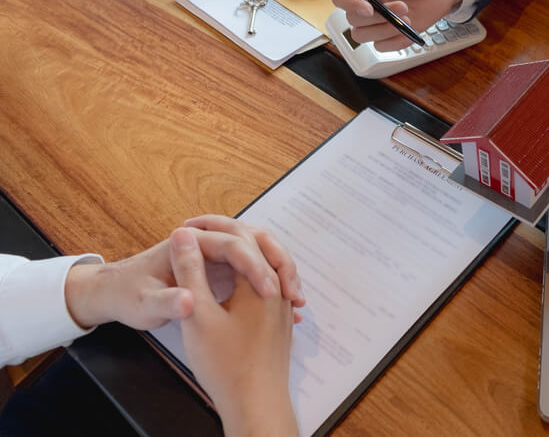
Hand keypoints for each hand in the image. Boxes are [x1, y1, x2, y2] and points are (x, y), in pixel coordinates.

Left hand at [65, 217, 304, 329]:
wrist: (117, 293)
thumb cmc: (128, 295)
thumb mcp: (144, 305)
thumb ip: (166, 302)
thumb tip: (189, 300)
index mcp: (194, 242)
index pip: (235, 245)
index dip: (256, 267)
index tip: (270, 294)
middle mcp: (210, 242)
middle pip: (258, 242)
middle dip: (280, 265)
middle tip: (292, 295)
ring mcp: (219, 255)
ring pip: (263, 254)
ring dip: (282, 274)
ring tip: (295, 303)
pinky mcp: (223, 269)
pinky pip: (258, 270)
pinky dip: (275, 285)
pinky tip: (287, 309)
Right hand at [170, 229, 297, 436]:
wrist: (255, 405)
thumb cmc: (225, 364)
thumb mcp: (197, 313)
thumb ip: (190, 270)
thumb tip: (183, 235)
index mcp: (261, 280)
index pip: (239, 238)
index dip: (209, 229)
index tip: (185, 226)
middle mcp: (278, 289)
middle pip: (259, 247)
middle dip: (230, 235)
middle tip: (198, 229)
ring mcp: (281, 306)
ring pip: (266, 266)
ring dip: (242, 255)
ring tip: (211, 252)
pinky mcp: (279, 322)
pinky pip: (268, 286)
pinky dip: (250, 275)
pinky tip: (231, 285)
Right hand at [332, 0, 463, 50]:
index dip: (350, 5)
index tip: (368, 7)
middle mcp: (366, 4)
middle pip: (352, 20)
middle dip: (378, 17)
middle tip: (401, 7)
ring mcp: (378, 21)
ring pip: (363, 36)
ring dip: (385, 30)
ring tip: (407, 17)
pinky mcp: (390, 35)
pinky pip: (382, 47)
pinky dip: (396, 40)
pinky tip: (409, 29)